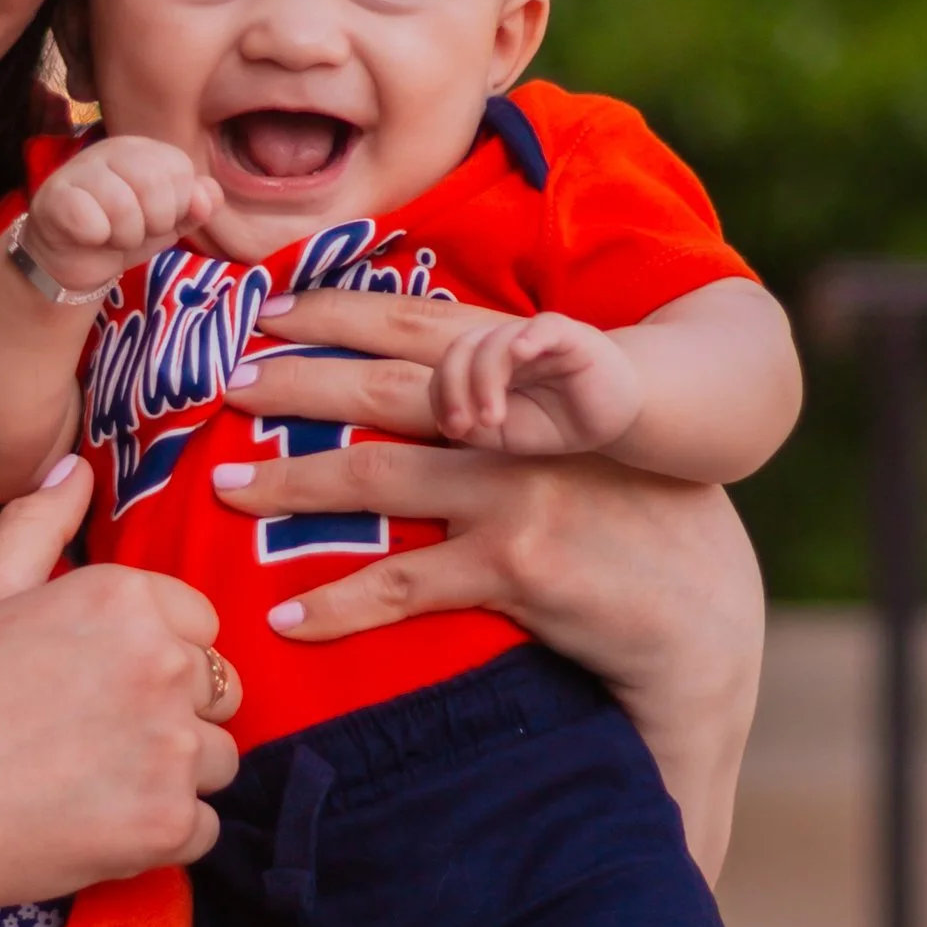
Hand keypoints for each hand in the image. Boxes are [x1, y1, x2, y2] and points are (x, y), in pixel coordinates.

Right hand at [0, 462, 237, 926]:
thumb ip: (39, 520)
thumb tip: (77, 466)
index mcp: (126, 599)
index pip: (200, 622)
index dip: (152, 654)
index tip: (96, 684)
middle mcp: (163, 664)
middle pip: (219, 690)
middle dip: (174, 712)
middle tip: (92, 736)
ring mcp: (171, 750)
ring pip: (217, 759)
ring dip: (172, 774)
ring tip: (93, 782)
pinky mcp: (168, 825)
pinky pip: (204, 828)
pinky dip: (162, 834)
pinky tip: (98, 825)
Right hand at [24, 134, 221, 292]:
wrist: (73, 261)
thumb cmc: (123, 233)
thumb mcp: (170, 222)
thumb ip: (196, 206)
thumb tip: (208, 194)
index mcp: (143, 149)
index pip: (181, 170)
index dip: (176, 206)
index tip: (156, 218)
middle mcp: (110, 149)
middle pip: (154, 184)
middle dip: (153, 223)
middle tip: (135, 230)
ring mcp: (79, 170)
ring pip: (123, 206)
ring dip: (125, 237)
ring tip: (112, 236)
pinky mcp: (54, 197)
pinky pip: (90, 221)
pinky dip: (96, 239)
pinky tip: (88, 236)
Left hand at [219, 290, 762, 865]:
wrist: (704, 618)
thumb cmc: (638, 532)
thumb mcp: (584, 448)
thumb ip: (518, 416)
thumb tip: (435, 403)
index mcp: (535, 384)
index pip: (423, 328)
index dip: (342, 311)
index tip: (270, 307)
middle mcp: (521, 426)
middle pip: (382, 393)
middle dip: (292, 382)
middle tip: (222, 383)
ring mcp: (516, 493)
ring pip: (373, 480)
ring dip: (288, 483)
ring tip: (225, 491)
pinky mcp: (515, 567)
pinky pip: (401, 584)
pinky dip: (335, 605)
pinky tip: (283, 619)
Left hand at [428, 310, 641, 457]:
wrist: (612, 418)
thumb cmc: (557, 422)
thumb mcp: (507, 435)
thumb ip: (475, 427)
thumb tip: (451, 422)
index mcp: (485, 363)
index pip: (450, 366)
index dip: (443, 394)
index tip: (453, 430)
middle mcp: (505, 344)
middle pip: (464, 347)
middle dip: (455, 386)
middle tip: (463, 425)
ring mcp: (536, 336)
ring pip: (497, 342)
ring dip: (487, 380)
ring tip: (495, 418)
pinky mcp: (570, 335)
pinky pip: (545, 327)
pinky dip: (530, 337)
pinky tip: (522, 352)